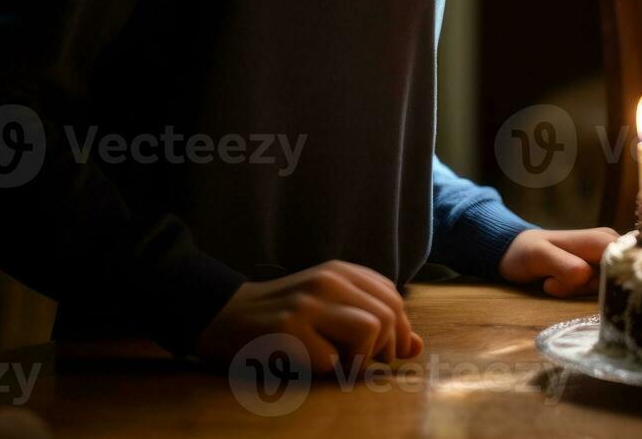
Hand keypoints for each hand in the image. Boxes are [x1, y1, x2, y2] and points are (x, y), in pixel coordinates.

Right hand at [193, 260, 422, 374]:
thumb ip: (372, 320)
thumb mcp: (330, 309)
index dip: (400, 331)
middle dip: (383, 349)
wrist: (225, 315)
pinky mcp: (290, 329)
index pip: (393, 298)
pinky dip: (326, 370)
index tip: (390, 353)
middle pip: (388, 315)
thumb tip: (416, 346)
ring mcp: (308, 303)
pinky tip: (307, 363)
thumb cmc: (283, 317)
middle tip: (360, 363)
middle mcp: (328, 281)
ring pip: (370, 329)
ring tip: (338, 364)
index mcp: (341, 272)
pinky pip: (332, 359)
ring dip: (360, 359)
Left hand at [498, 227, 617, 296]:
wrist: (515, 252)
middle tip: (556, 281)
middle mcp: (611, 248)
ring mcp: (605, 262)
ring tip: (553, 280)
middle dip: (588, 290)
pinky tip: (559, 284)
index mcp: (602, 239)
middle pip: (616, 283)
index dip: (608, 282)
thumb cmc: (526, 251)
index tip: (580, 284)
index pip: (625, 266)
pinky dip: (577, 294)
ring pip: (605, 291)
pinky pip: (598, 293)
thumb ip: (562, 265)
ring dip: (578, 292)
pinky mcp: (599, 274)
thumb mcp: (538, 256)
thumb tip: (586, 274)